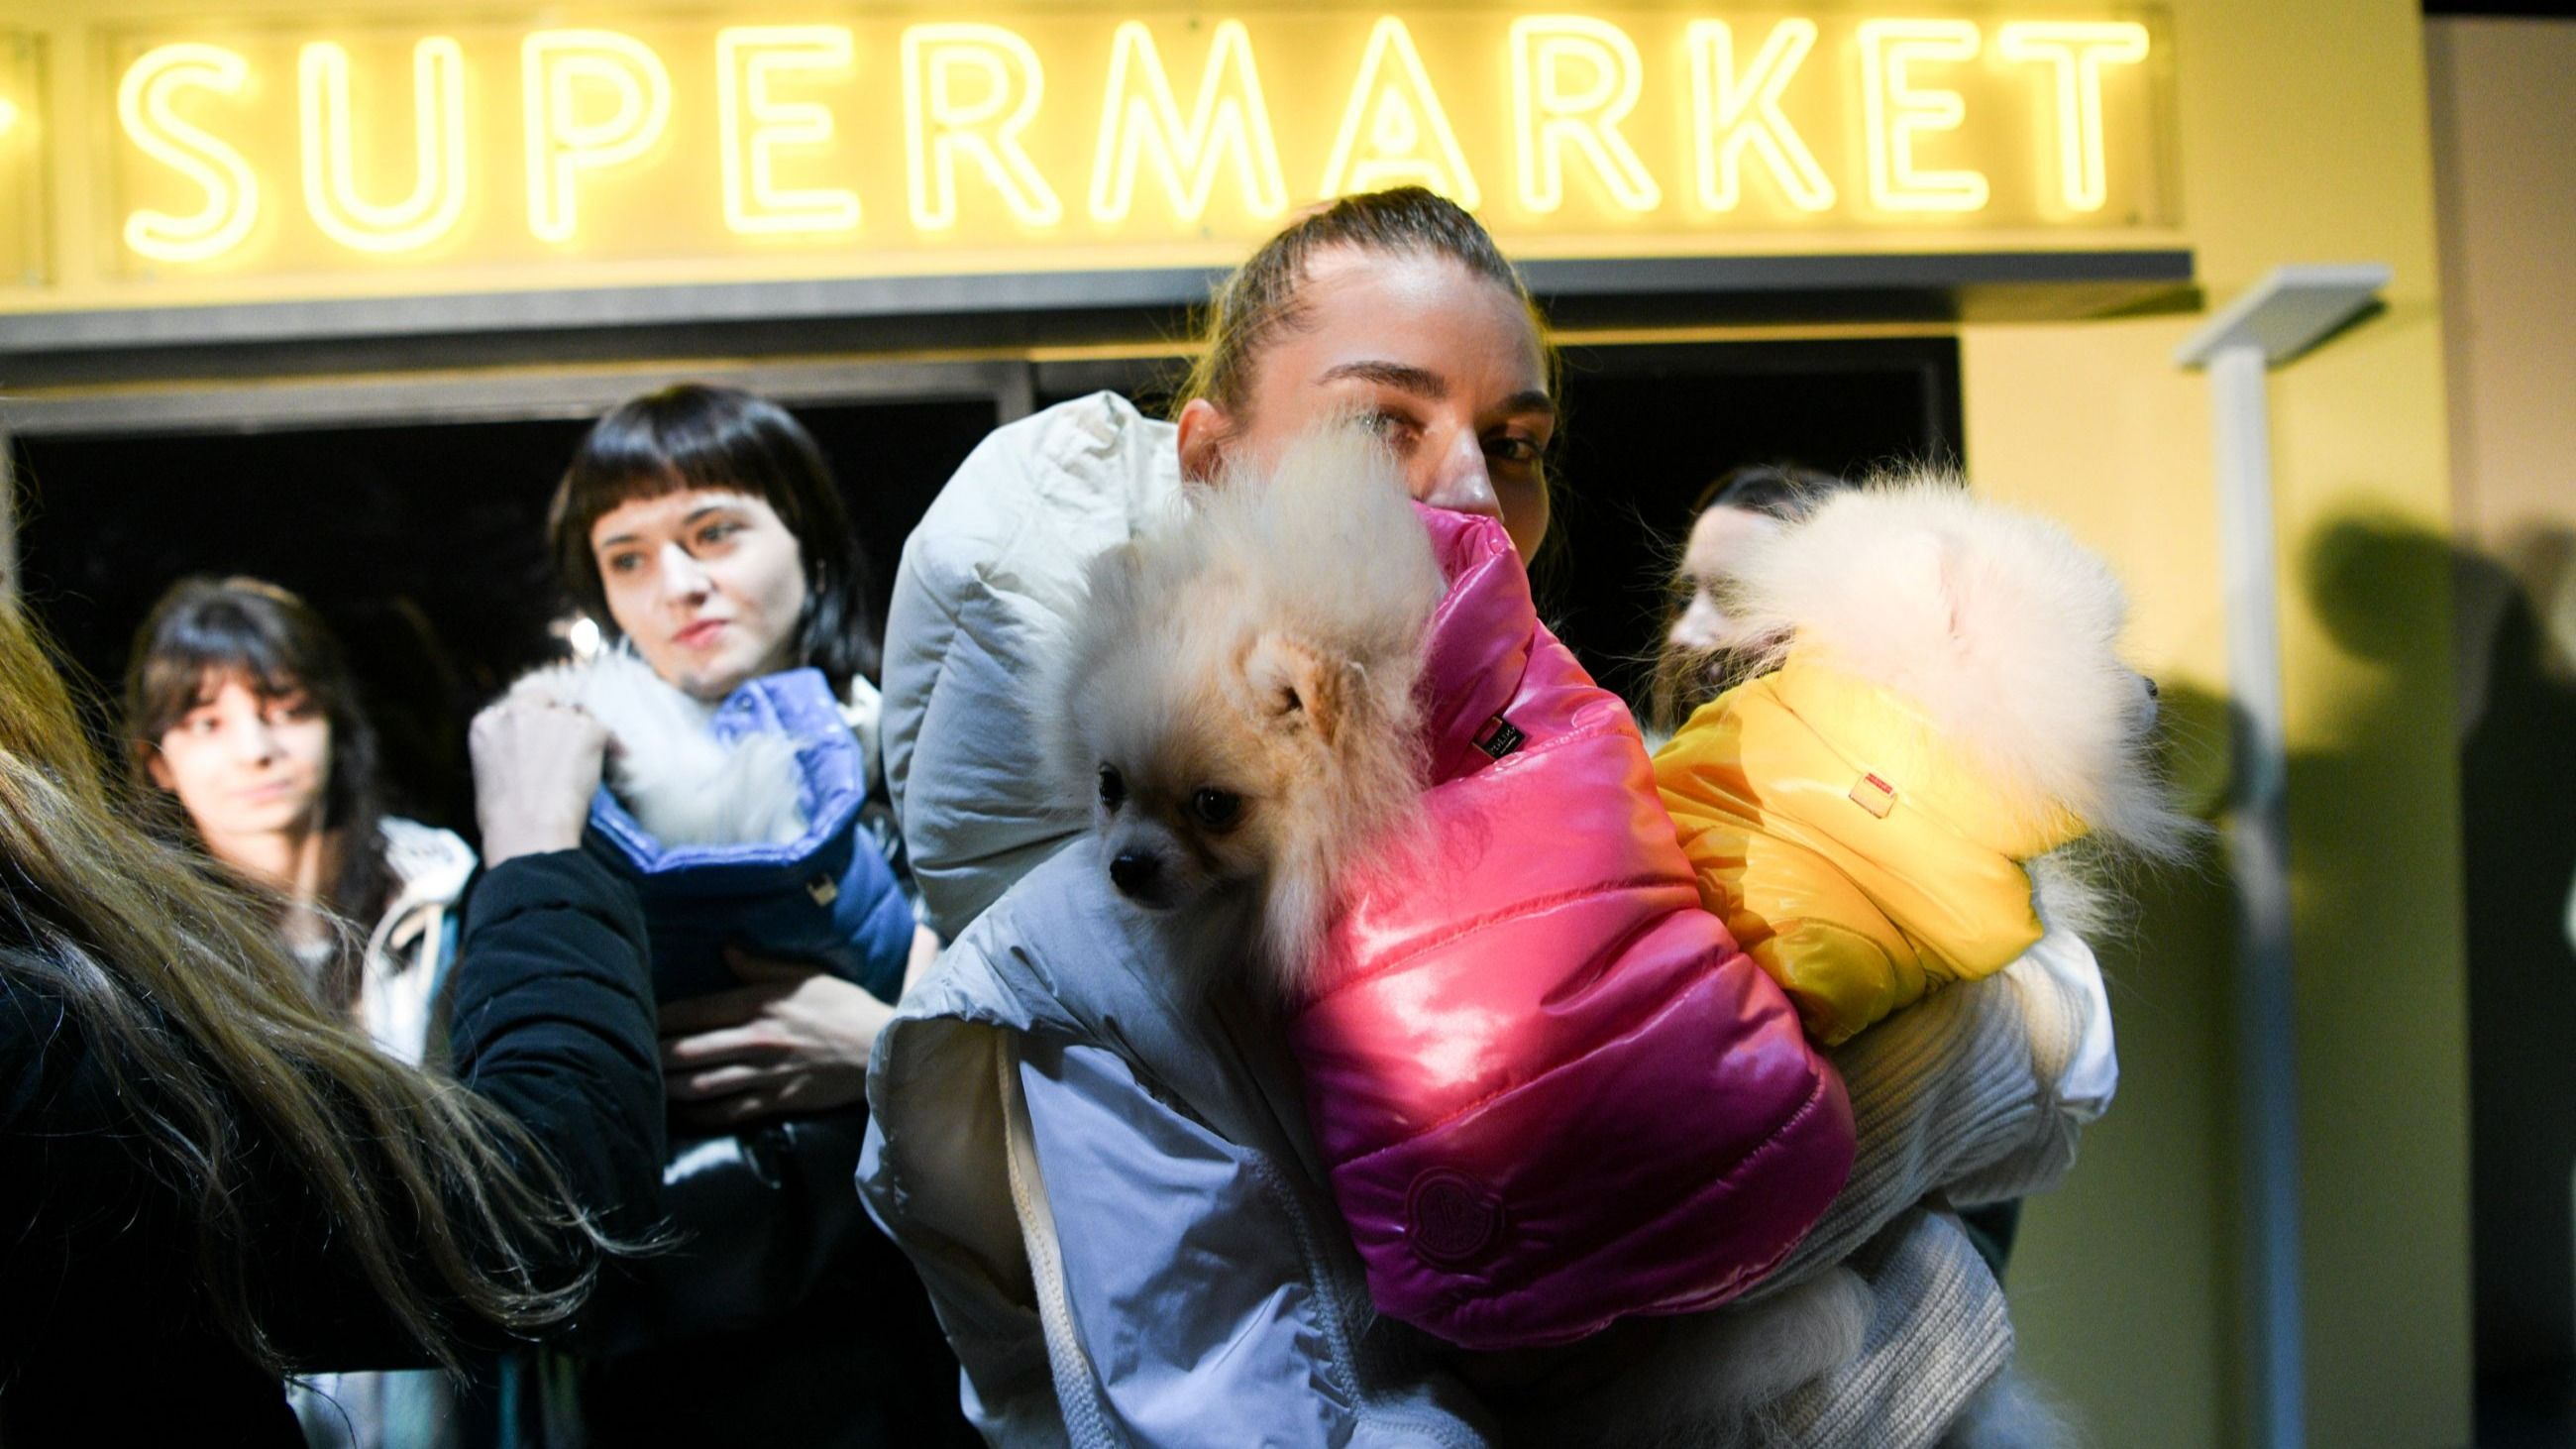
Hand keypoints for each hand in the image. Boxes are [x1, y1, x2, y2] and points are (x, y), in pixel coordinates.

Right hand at [471, 698, 609, 865]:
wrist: (529, 830)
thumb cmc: (504, 819)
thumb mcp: (487, 774)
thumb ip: (505, 749)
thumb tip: (528, 752)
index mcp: (486, 723)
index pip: (514, 707)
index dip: (531, 722)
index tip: (540, 738)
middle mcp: (518, 712)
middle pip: (545, 701)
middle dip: (555, 719)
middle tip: (567, 744)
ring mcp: (553, 718)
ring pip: (574, 716)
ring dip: (578, 736)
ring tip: (580, 767)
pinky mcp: (585, 729)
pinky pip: (603, 729)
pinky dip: (610, 745)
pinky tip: (614, 759)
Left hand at [658, 951, 892, 1127]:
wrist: (881, 1049)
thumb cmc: (845, 1007)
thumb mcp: (807, 975)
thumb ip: (761, 966)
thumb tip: (724, 949)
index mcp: (761, 1004)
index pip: (697, 1011)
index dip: (663, 1016)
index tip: (640, 1015)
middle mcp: (756, 1041)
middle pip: (690, 1051)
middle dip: (655, 1053)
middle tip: (631, 1053)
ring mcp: (764, 1074)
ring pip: (702, 1084)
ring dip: (670, 1085)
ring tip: (647, 1082)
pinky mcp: (776, 1101)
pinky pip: (728, 1111)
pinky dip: (701, 1113)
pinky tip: (683, 1112)